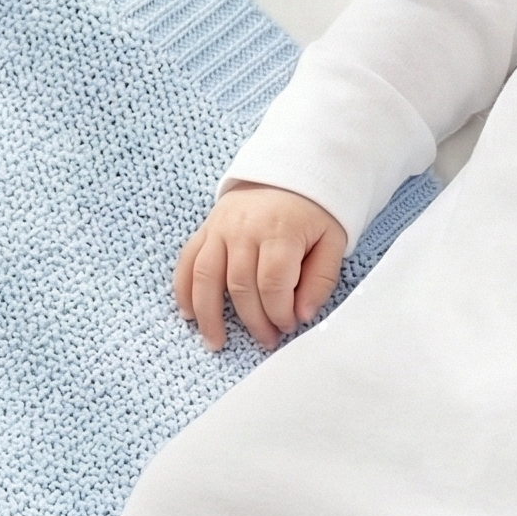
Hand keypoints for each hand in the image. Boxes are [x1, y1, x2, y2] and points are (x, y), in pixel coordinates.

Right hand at [172, 182, 347, 351]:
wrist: (290, 172)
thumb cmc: (315, 213)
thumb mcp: (332, 241)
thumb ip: (320, 279)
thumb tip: (302, 316)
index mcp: (280, 231)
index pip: (273, 284)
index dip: (279, 313)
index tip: (288, 327)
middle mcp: (244, 229)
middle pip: (240, 286)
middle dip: (253, 320)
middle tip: (266, 340)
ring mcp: (220, 228)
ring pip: (206, 277)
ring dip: (208, 314)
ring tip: (215, 343)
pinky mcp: (206, 228)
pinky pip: (187, 261)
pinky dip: (184, 290)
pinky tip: (189, 314)